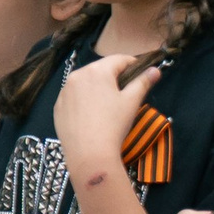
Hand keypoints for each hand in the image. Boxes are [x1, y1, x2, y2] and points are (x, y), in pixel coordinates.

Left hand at [53, 48, 159, 182]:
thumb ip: (143, 82)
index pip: (119, 59)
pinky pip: (73, 96)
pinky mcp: (58, 106)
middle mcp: (77, 75)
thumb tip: (155, 70)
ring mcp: (64, 91)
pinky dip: (83, 99)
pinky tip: (91, 113)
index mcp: (97, 70)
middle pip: (100, 69)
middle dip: (113, 76)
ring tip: (108, 102)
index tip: (140, 72)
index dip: (132, 64)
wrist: (89, 154)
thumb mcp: (132, 102)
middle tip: (125, 90)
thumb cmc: (113, 125)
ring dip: (97, 86)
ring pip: (85, 82)